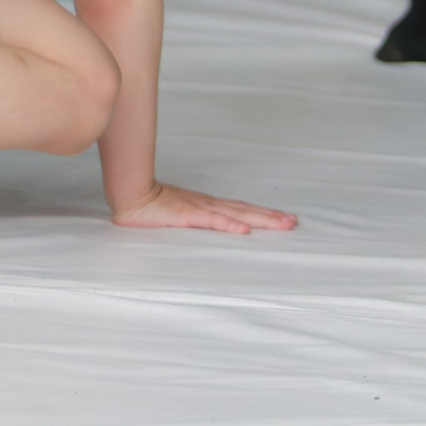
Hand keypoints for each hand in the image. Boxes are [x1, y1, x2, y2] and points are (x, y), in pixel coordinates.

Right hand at [111, 180, 297, 234]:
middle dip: (271, 217)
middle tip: (294, 222)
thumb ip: (196, 221)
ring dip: (261, 219)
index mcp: (208, 206)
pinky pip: (213, 220)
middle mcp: (209, 205)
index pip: (242, 209)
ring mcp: (200, 208)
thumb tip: (214, 227)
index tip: (285, 219)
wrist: (131, 196)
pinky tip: (244, 229)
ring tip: (282, 224)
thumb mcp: (180, 216)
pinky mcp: (188, 214)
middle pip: (246, 210)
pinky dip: (230, 223)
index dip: (264, 214)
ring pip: (237, 213)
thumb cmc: (152, 207)